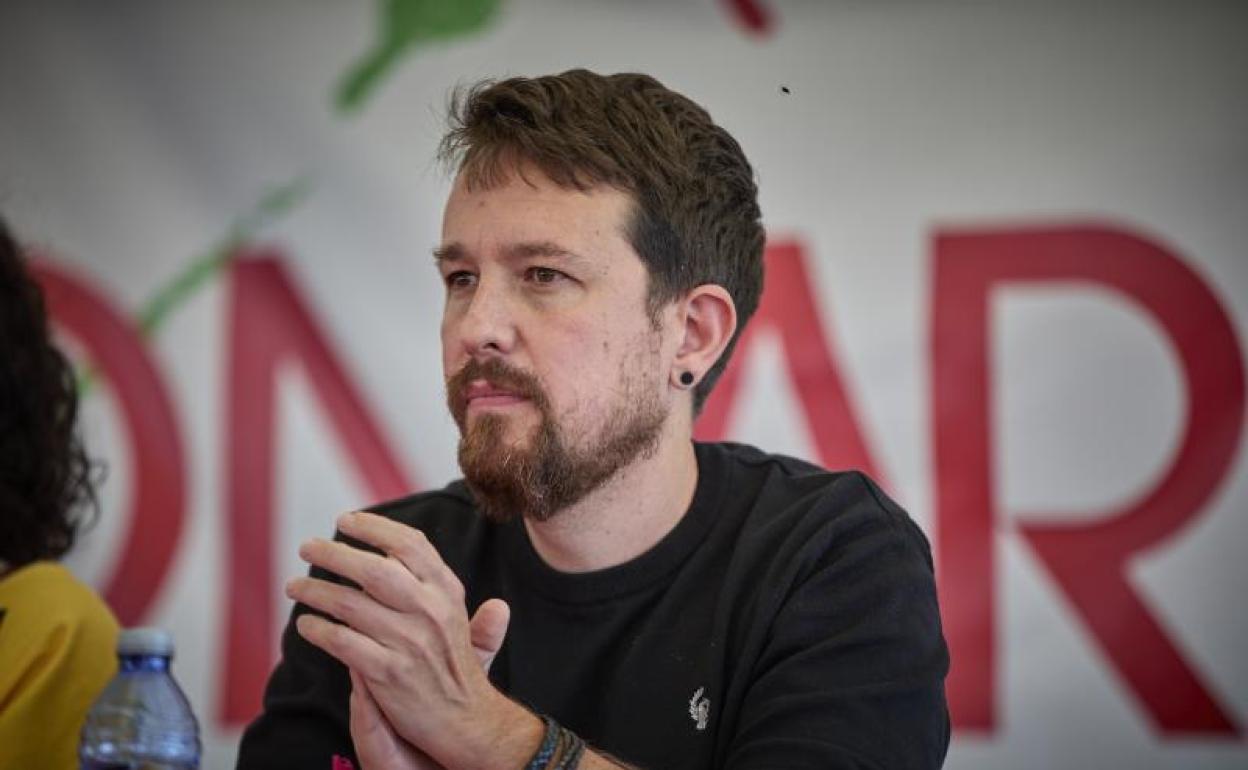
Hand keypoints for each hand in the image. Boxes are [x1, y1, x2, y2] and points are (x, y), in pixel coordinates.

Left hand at [287, 511, 540, 767]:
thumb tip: (462, 581)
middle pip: (374, 568)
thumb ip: (449, 591)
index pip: (409, 544)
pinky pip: (341, 642)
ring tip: (294, 586)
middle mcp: (430, 610)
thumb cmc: (456, 669)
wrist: (466, 721)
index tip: (345, 520)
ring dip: (314, 591)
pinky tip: (306, 626)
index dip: (373, 527)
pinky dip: (318, 630)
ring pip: (349, 604)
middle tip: (308, 546)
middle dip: (333, 553)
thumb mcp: (464, 624)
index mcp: (446, 591)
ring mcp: (408, 641)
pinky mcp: (387, 672)